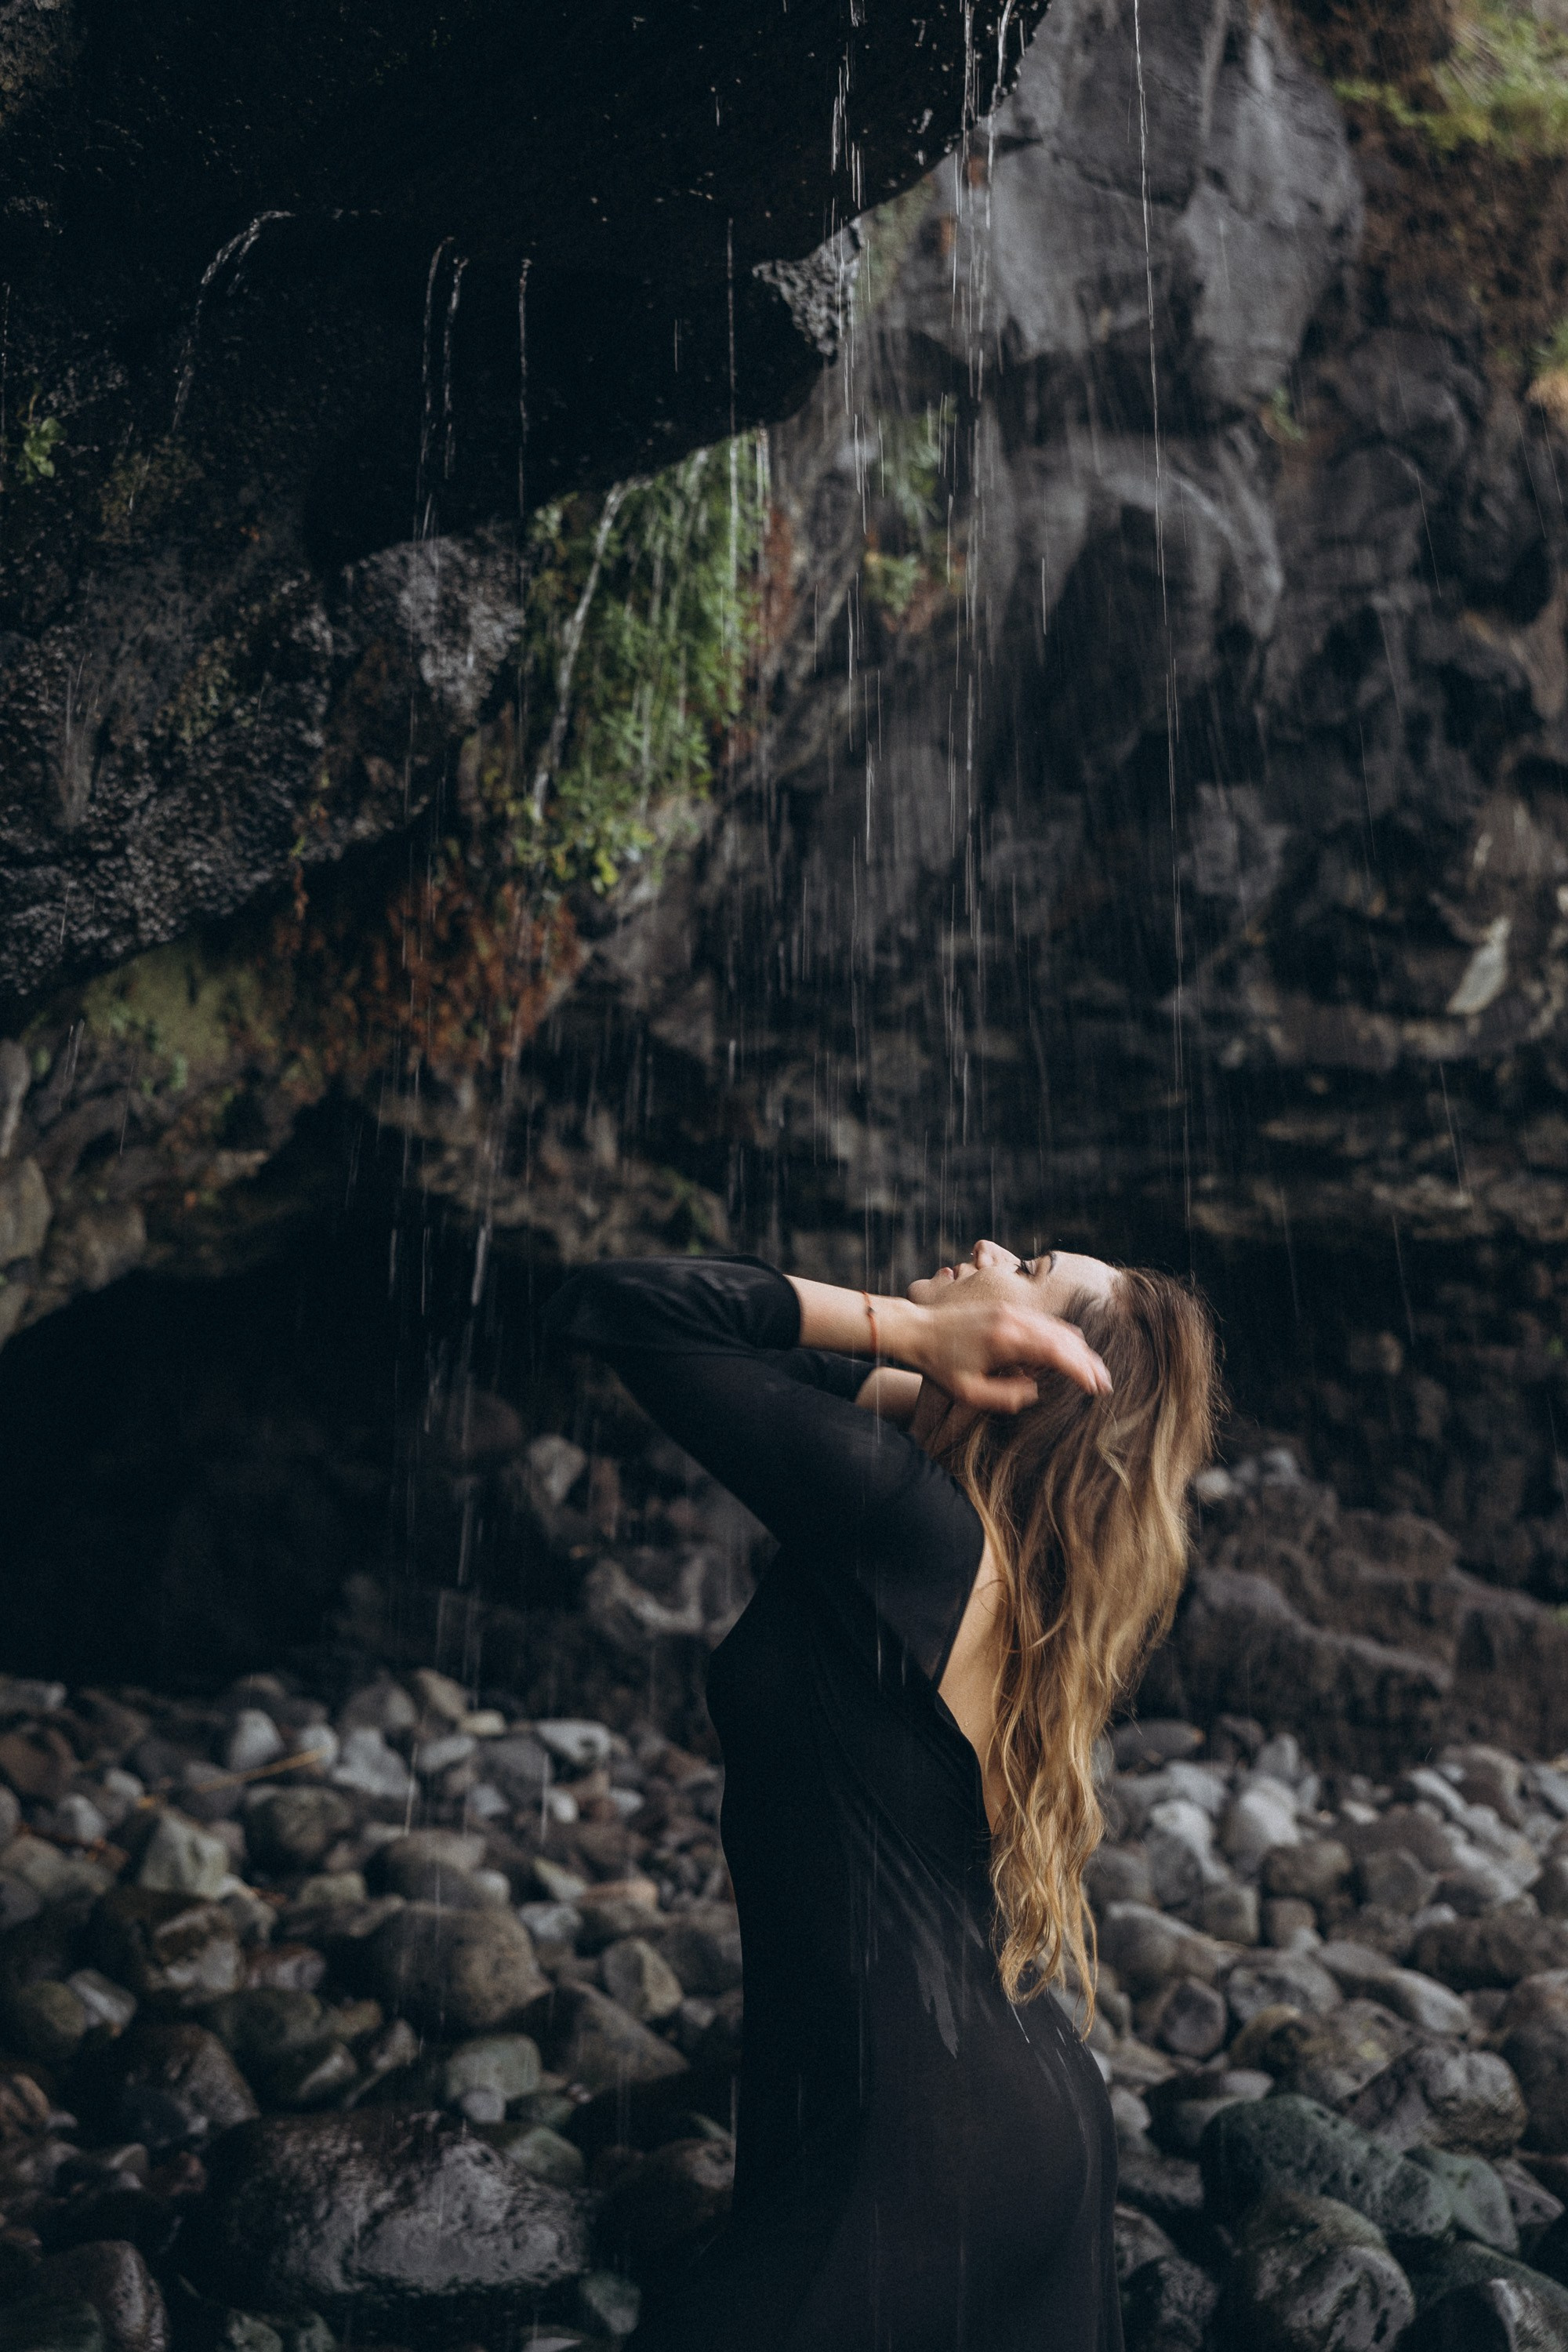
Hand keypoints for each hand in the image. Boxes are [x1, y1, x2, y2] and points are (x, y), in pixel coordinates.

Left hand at [906, 1294, 1111, 1413]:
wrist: (916, 1330)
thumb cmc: (939, 1365)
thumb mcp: (968, 1393)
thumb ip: (1005, 1396)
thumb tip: (1035, 1390)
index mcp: (1006, 1341)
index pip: (1057, 1353)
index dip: (1081, 1370)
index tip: (1097, 1387)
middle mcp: (1013, 1320)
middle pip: (1064, 1338)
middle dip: (1087, 1361)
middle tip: (1105, 1382)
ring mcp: (1010, 1310)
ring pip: (1055, 1327)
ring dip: (1077, 1348)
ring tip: (1092, 1368)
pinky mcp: (1004, 1308)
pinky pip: (1041, 1320)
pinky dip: (1060, 1335)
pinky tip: (1069, 1347)